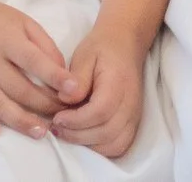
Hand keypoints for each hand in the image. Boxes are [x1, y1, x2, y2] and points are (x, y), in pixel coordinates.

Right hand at [0, 0, 75, 140]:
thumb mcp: (23, 22)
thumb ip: (45, 44)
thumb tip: (62, 72)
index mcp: (8, 40)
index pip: (34, 60)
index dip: (55, 76)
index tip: (74, 90)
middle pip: (19, 88)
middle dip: (44, 105)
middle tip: (64, 115)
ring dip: (19, 120)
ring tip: (40, 132)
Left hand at [50, 23, 147, 158]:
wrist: (126, 44)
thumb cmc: (102, 48)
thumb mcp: (84, 55)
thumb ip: (75, 78)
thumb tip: (65, 100)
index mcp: (118, 83)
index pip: (100, 111)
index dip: (76, 120)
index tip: (57, 117)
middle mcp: (131, 103)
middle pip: (107, 132)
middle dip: (77, 136)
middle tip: (57, 127)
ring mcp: (134, 115)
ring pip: (115, 145)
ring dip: (89, 145)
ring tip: (68, 133)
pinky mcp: (133, 123)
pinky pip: (119, 146)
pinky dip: (100, 148)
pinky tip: (83, 136)